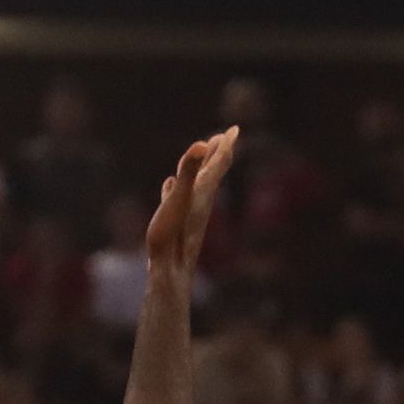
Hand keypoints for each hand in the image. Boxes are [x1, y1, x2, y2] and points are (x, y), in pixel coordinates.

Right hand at [146, 127, 237, 272]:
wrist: (168, 273)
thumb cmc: (171, 237)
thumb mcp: (178, 200)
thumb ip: (189, 172)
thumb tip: (202, 143)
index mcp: (202, 193)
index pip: (218, 164)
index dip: (226, 145)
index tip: (235, 129)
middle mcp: (199, 202)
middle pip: (212, 172)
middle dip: (218, 154)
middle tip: (224, 137)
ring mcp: (188, 214)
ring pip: (197, 185)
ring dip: (201, 169)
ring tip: (200, 157)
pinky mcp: (175, 223)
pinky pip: (179, 197)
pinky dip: (178, 186)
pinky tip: (169, 185)